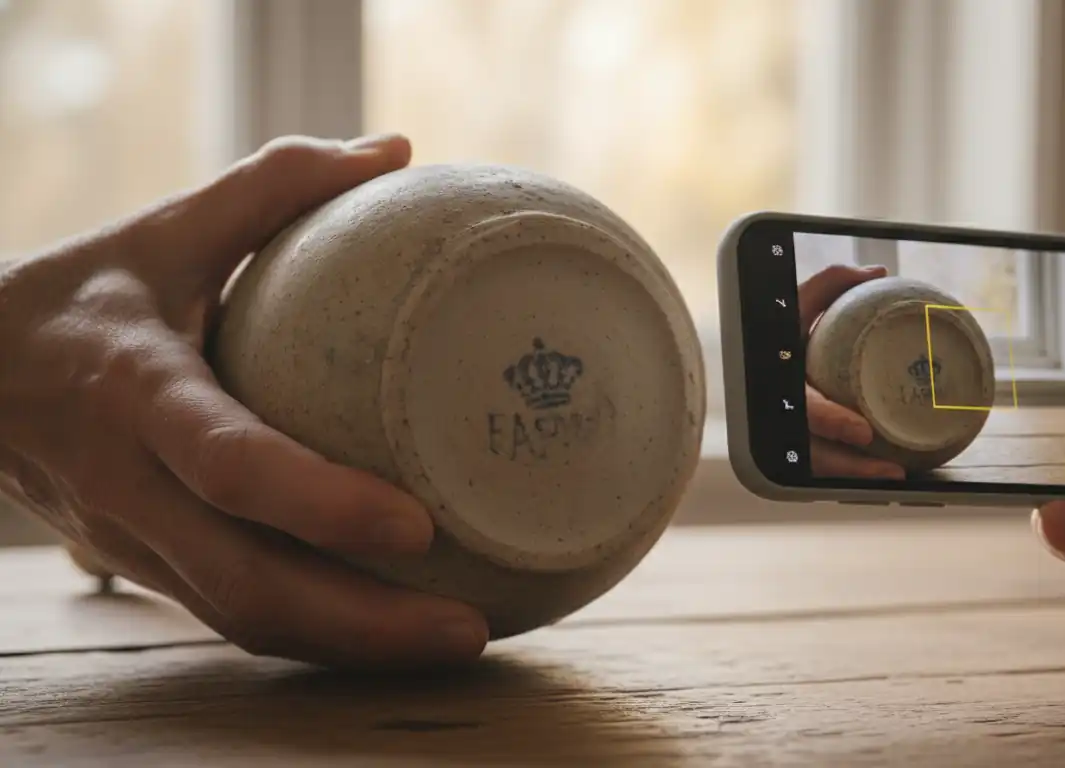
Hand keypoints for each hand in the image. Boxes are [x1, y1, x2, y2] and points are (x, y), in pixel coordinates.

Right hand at [0, 134, 488, 666]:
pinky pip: (236, 619)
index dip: (320, 504)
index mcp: (137, 393)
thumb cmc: (82, 295)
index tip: (417, 527)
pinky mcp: (146, 570)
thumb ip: (273, 186)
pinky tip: (394, 632)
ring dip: (351, 649)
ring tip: (461, 641)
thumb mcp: (163, 229)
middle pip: (246, 583)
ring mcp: (133, 542)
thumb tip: (396, 150)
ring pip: (242, 621)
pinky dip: (318, 638)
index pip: (231, 464)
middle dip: (362, 624)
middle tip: (472, 628)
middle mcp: (131, 485)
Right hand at [798, 264, 904, 479]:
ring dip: (857, 476)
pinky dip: (853, 472)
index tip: (864, 431)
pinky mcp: (800, 442)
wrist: (762, 358)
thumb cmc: (779, 327)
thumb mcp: (796, 301)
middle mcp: (779, 412)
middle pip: (812, 452)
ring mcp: (787, 433)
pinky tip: (887, 472)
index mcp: (780, 379)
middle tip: (890, 470)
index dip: (831, 422)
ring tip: (896, 475)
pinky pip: (824, 465)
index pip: (803, 407)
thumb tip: (877, 273)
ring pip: (819, 465)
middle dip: (849, 466)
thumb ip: (831, 283)